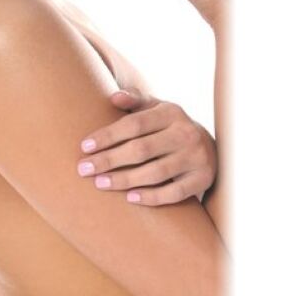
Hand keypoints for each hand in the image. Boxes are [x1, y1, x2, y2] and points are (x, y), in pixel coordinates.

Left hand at [77, 86, 216, 204]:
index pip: (134, 124)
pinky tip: (129, 198)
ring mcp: (196, 157)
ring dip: (124, 180)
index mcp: (170, 112)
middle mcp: (185, 133)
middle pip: (141, 149)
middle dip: (109, 160)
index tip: (84, 147)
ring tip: (100, 183)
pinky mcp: (201, 179)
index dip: (108, 135)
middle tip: (83, 169)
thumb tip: (113, 97)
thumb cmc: (169, 126)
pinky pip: (174, 193)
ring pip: (155, 173)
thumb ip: (134, 100)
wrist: (211, 147)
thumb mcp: (155, 108)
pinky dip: (151, 197)